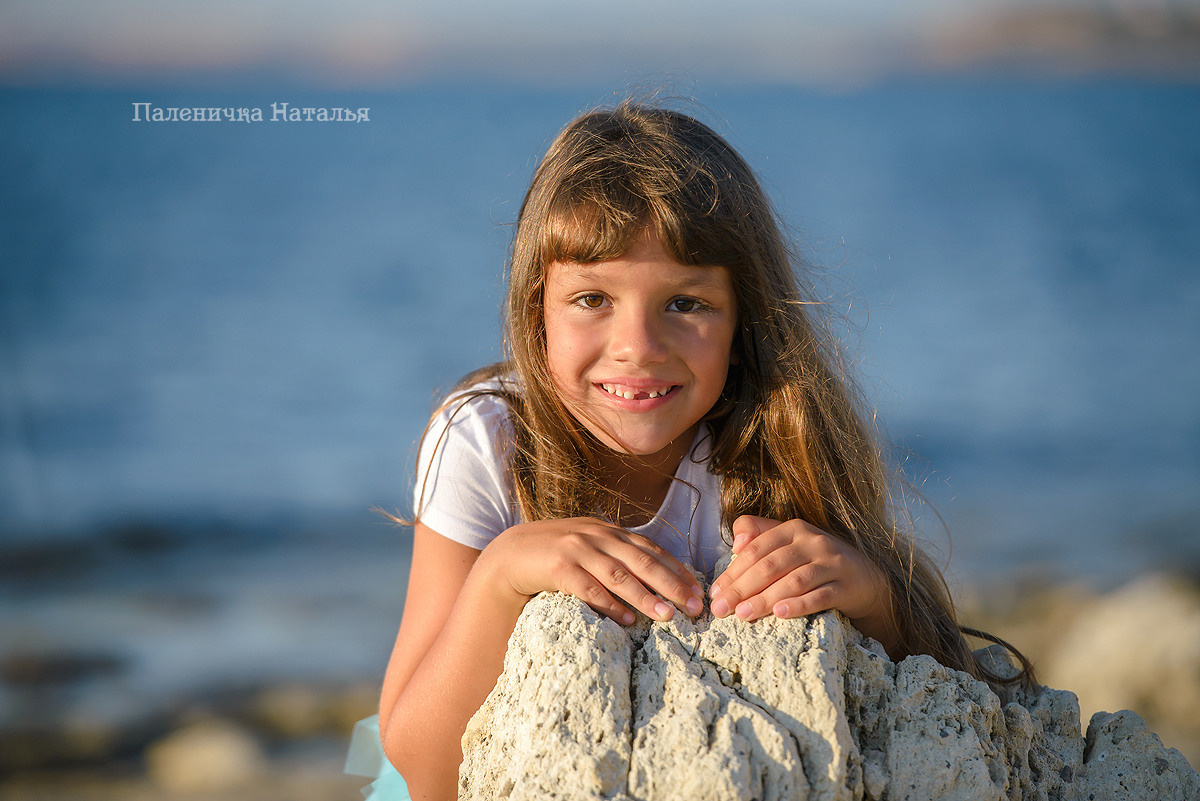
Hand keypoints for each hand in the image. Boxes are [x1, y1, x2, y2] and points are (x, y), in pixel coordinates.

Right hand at [480, 518, 704, 625]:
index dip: (677, 570)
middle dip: (671, 584)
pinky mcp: (558, 568)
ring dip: (645, 597)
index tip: (698, 590)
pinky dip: (609, 604)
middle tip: (693, 606)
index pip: (651, 550)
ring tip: (667, 616)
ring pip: (619, 575)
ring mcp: (577, 550)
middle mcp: (597, 536)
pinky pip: (589, 588)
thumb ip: (616, 555)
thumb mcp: (590, 547)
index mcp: (609, 531)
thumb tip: (655, 579)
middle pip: (642, 562)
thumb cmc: (556, 555)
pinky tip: (626, 620)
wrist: (510, 554)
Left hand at [709, 515, 888, 627]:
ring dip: (766, 598)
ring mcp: (832, 562)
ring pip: (794, 581)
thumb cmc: (816, 563)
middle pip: (771, 565)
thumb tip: (736, 544)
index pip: (756, 549)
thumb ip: (760, 536)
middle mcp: (813, 541)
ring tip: (743, 615)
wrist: (866, 578)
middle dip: (742, 588)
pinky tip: (781, 614)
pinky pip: (821, 595)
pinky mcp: (847, 585)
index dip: (732, 571)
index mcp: (793, 529)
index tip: (715, 593)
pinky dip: (800, 604)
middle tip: (722, 609)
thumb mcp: (790, 544)